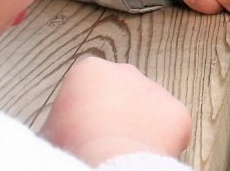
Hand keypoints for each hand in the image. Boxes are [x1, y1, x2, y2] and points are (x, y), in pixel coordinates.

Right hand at [41, 56, 191, 165]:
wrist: (108, 158)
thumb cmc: (74, 144)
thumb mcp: (52, 127)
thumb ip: (65, 118)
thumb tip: (66, 132)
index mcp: (90, 70)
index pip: (92, 85)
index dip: (89, 110)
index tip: (86, 129)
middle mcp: (126, 71)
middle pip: (124, 92)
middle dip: (119, 112)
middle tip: (109, 139)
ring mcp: (156, 89)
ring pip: (150, 110)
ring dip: (142, 126)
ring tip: (128, 149)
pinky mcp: (177, 112)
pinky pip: (172, 128)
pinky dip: (164, 142)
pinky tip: (146, 152)